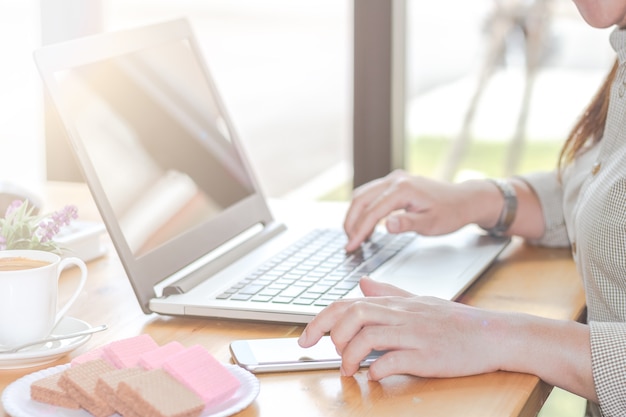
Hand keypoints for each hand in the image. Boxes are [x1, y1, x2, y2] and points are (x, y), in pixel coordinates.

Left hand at [298, 277, 502, 380]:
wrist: (494, 335)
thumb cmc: (456, 321)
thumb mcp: (419, 301)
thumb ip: (389, 292)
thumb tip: (362, 282)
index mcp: (396, 303)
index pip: (348, 304)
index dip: (320, 320)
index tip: (306, 338)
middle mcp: (402, 314)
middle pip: (352, 314)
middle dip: (328, 334)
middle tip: (326, 352)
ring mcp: (415, 334)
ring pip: (367, 337)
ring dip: (349, 356)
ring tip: (349, 369)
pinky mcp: (428, 356)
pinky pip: (393, 361)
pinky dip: (376, 371)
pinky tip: (375, 376)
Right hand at [343, 170, 478, 250]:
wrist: (464, 200)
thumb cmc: (450, 213)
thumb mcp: (431, 224)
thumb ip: (407, 224)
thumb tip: (386, 225)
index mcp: (403, 189)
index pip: (372, 211)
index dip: (359, 230)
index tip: (351, 246)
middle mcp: (395, 179)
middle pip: (361, 199)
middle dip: (351, 222)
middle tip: (348, 242)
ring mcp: (394, 178)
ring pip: (363, 194)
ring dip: (355, 214)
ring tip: (353, 235)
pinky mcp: (395, 182)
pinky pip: (371, 193)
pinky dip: (364, 208)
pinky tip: (365, 223)